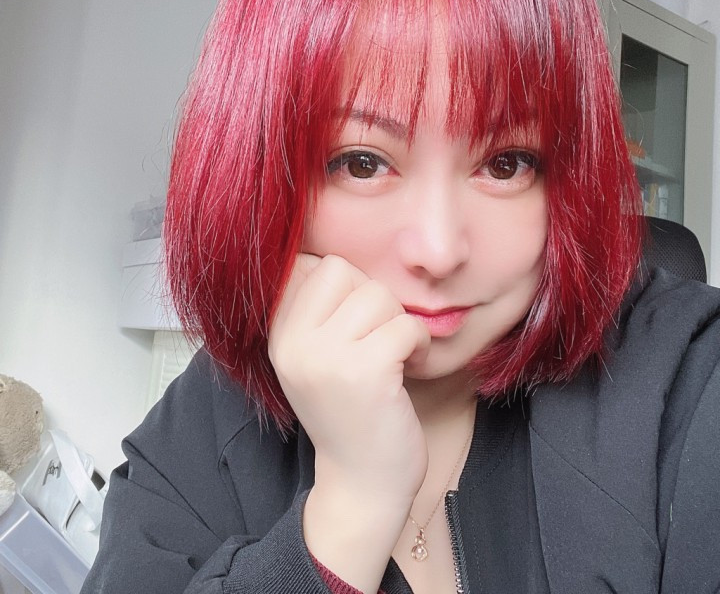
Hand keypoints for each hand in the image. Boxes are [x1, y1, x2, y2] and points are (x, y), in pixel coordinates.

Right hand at [269, 253, 430, 504]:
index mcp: (280, 335)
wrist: (362, 482)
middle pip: (344, 271)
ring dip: (398, 324)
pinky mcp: (365, 372)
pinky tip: (411, 369)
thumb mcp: (318, 359)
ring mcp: (326, 357)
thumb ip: (320, 312)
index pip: (315, 266)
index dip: (349, 288)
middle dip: (374, 300)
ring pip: (378, 296)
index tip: (360, 323)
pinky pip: (405, 326)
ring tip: (396, 356)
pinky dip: (419, 345)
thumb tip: (338, 258)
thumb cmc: (351, 414)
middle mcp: (294, 343)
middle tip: (380, 337)